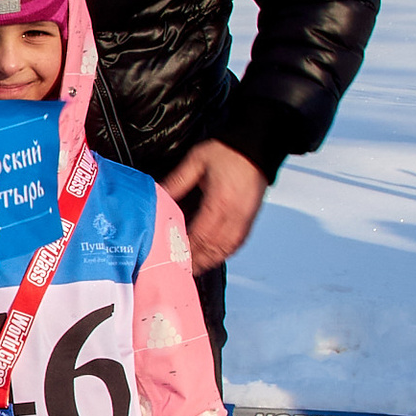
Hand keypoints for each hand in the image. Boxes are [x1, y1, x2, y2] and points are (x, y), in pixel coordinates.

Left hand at [159, 139, 267, 273]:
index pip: (199, 236)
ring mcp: (244, 220)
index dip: (185, 249)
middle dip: (195, 261)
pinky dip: (223, 254)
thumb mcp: (196, 161)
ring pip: (225, 250)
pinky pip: (237, 244)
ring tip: (193, 267)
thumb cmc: (228, 152)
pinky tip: (213, 257)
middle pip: (212, 248)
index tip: (171, 256)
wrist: (256, 147)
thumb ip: (177, 181)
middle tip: (178, 269)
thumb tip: (158, 195)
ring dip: (209, 261)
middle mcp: (234, 215)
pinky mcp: (249, 220)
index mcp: (218, 203)